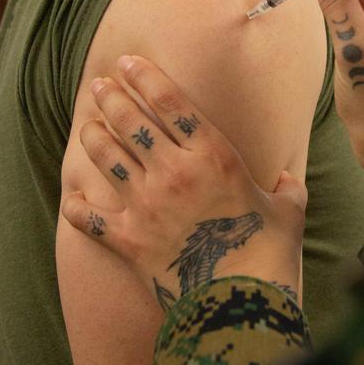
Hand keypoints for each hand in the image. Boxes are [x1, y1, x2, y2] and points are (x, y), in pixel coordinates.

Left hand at [60, 55, 306, 310]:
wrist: (239, 302)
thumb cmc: (269, 254)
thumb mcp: (289, 212)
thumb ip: (288, 190)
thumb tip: (290, 181)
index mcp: (214, 157)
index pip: (171, 104)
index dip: (146, 78)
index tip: (128, 61)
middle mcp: (175, 173)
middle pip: (133, 123)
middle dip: (113, 98)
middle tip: (100, 84)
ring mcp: (147, 205)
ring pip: (108, 158)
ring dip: (94, 137)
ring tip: (88, 124)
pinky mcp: (128, 239)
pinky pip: (90, 217)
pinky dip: (78, 206)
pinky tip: (73, 196)